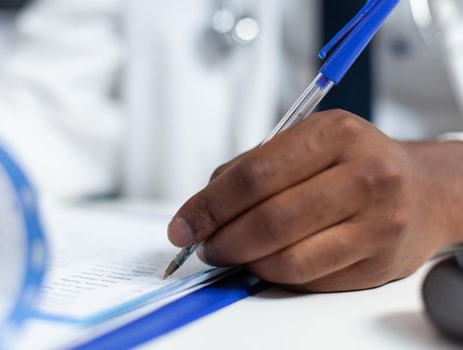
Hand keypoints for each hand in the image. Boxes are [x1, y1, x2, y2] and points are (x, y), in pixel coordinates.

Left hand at [168, 110, 462, 291]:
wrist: (421, 190)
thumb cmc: (352, 164)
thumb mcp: (305, 143)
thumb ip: (250, 170)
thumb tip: (202, 210)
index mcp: (335, 134)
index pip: (254, 176)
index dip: (209, 206)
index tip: (184, 225)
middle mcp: (363, 174)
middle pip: (268, 219)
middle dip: (222, 239)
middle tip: (204, 245)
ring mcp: (377, 221)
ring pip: (286, 257)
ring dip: (244, 262)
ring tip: (231, 254)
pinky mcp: (378, 260)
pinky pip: (307, 278)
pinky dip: (273, 274)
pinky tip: (266, 262)